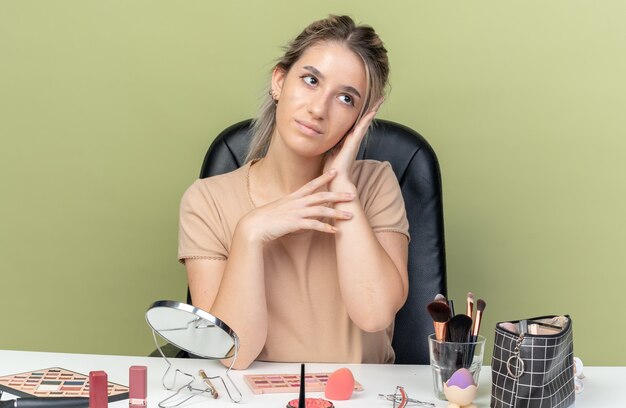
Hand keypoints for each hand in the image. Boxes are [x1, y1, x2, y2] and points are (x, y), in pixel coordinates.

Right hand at [239, 169, 355, 243]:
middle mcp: (296, 202)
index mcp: (293, 197)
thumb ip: (291, 207)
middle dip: (338, 195)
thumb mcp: (279, 208)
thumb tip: (298, 208)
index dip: (324, 177)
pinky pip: (314, 225)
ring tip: (350, 215)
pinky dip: (326, 227)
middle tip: (353, 194)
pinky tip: (336, 231)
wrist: (253, 226)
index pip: (311, 184)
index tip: (336, 171)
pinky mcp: (295, 223)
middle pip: (321, 196)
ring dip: (337, 213)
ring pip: (321, 210)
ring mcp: (296, 212)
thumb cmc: (265, 218)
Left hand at [323, 98, 383, 186]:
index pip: (357, 124)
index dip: (363, 114)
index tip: (368, 105)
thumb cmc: (333, 169)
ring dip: (372, 111)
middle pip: (364, 121)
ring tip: (380, 101)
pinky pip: (361, 129)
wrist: (336, 180)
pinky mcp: (353, 144)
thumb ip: (333, 144)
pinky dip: (366, 120)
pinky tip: (372, 112)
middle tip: (380, 98)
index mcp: (348, 141)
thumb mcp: (331, 152)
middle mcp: (354, 140)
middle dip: (372, 109)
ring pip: (365, 122)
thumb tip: (328, 138)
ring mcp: (355, 141)